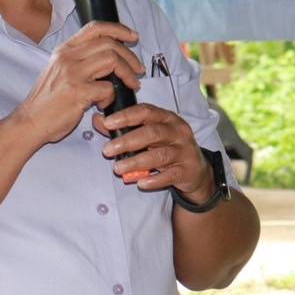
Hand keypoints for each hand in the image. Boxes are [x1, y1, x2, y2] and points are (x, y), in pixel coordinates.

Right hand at [13, 22, 142, 144]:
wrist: (30, 122)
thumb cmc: (47, 101)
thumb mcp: (59, 71)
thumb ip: (79, 60)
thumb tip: (109, 57)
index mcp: (64, 50)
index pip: (95, 27)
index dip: (118, 29)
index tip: (132, 37)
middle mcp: (68, 57)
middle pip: (109, 44)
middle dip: (130, 56)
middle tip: (138, 70)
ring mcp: (72, 73)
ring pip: (112, 60)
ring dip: (128, 74)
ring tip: (131, 85)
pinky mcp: (78, 92)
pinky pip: (108, 88)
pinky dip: (112, 97)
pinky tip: (103, 105)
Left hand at [95, 104, 211, 201]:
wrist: (195, 170)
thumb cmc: (166, 147)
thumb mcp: (147, 135)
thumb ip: (123, 128)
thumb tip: (98, 120)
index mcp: (167, 118)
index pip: (146, 111)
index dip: (126, 116)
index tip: (107, 123)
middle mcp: (178, 131)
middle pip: (152, 133)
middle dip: (127, 141)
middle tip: (107, 150)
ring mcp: (185, 151)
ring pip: (160, 155)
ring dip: (136, 162)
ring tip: (118, 169)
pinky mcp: (188, 170)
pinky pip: (170, 175)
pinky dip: (154, 179)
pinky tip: (140, 182)